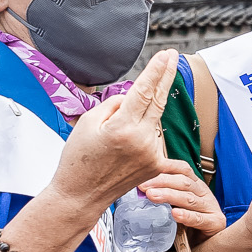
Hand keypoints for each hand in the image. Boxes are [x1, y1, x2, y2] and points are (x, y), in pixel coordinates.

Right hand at [51, 49, 179, 212]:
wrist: (81, 196)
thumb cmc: (78, 160)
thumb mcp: (88, 122)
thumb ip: (114, 104)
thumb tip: (132, 97)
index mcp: (123, 128)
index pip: (145, 91)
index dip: (156, 70)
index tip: (165, 55)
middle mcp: (142, 140)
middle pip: (159, 100)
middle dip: (166, 76)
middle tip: (173, 56)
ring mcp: (152, 154)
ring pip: (152, 121)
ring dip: (141, 118)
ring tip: (114, 138)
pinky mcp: (155, 165)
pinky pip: (155, 138)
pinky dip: (145, 134)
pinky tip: (130, 144)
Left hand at [139, 159, 223, 237]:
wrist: (204, 248)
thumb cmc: (185, 227)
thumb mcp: (172, 207)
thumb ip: (161, 199)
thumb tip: (135, 193)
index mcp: (195, 185)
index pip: (182, 169)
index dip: (166, 167)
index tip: (145, 171)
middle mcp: (204, 193)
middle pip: (184, 182)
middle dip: (161, 181)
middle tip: (143, 186)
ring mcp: (211, 207)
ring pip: (189, 198)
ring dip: (169, 195)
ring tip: (152, 196)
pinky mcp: (215, 223)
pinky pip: (199, 218)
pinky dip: (186, 215)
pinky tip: (175, 214)